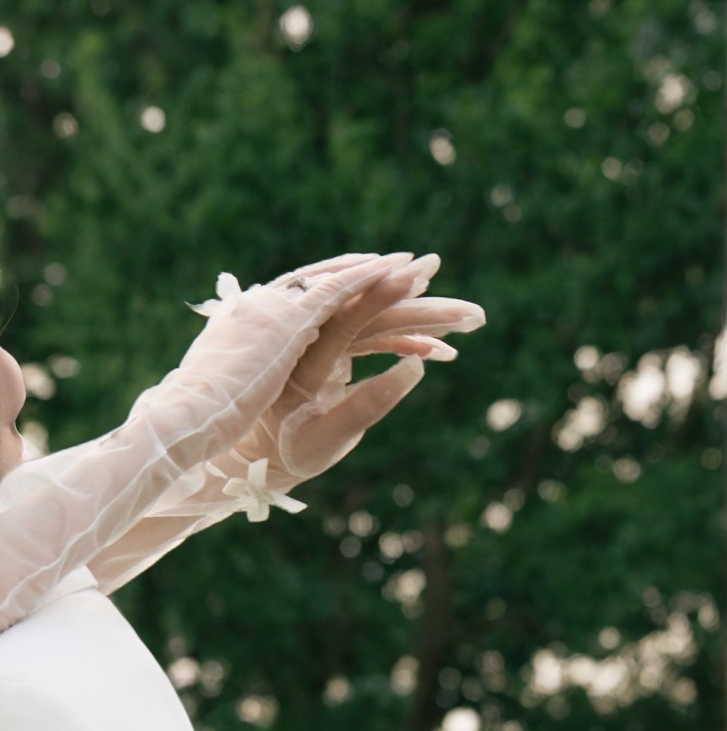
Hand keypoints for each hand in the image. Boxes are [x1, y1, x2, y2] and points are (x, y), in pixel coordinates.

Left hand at [251, 254, 483, 486]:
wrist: (260, 457)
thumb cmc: (289, 454)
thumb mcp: (327, 441)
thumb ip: (369, 405)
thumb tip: (416, 368)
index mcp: (298, 356)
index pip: (344, 315)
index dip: (383, 293)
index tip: (420, 273)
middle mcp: (311, 338)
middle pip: (371, 311)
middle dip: (423, 308)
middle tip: (471, 309)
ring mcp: (323, 339)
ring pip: (378, 320)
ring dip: (423, 321)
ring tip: (470, 321)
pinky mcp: (334, 345)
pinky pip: (374, 335)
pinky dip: (405, 342)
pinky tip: (439, 352)